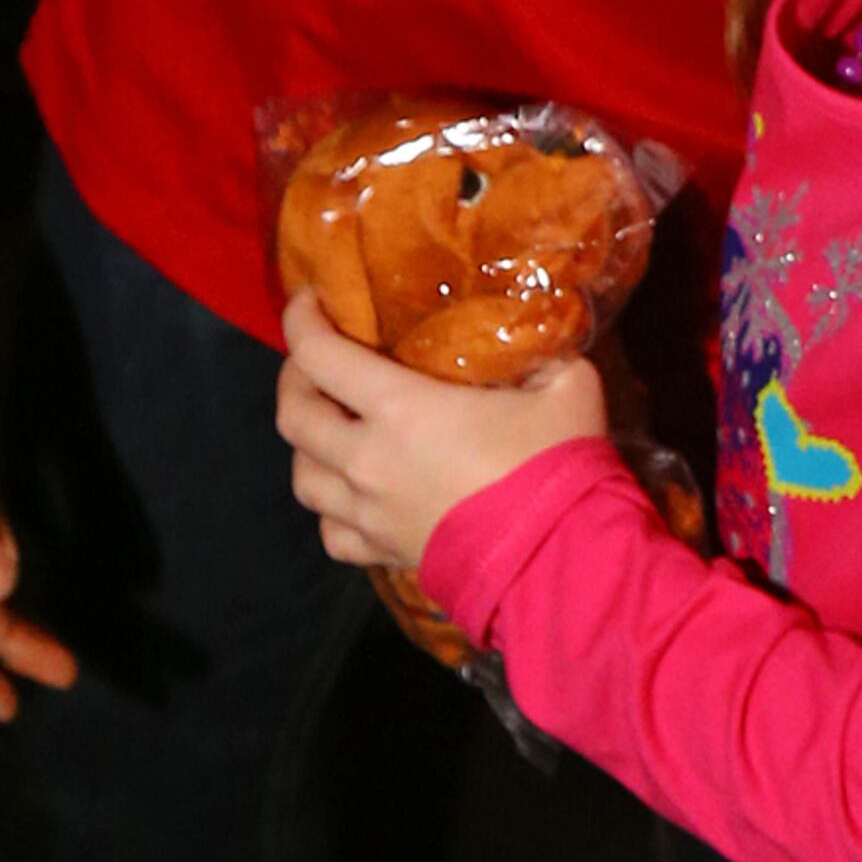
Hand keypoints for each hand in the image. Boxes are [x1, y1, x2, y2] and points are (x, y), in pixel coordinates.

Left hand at [277, 292, 607, 569]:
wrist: (556, 560)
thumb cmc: (555, 465)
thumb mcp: (567, 385)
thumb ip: (546, 354)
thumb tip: (542, 338)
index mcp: (400, 409)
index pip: (319, 355)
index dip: (301, 321)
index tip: (309, 301)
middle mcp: (367, 460)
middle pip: (294, 416)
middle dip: (294, 379)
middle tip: (314, 361)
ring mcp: (369, 513)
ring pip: (302, 478)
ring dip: (306, 446)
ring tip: (328, 428)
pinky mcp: (384, 553)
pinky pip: (331, 533)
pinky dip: (330, 510)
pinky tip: (350, 497)